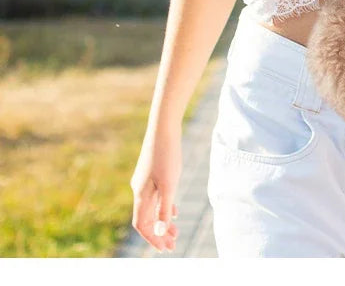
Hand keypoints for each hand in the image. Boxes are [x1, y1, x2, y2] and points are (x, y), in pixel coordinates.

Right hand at [130, 125, 181, 252]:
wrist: (164, 126)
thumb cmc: (167, 154)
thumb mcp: (169, 184)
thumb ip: (163, 209)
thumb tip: (160, 233)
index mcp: (141, 194)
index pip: (142, 225)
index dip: (153, 239)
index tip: (166, 248)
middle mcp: (139, 190)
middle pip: (147, 219)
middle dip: (159, 234)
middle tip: (173, 244)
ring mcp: (145, 181)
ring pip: (152, 208)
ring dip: (162, 222)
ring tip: (176, 233)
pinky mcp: (152, 173)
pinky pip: (156, 197)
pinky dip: (164, 207)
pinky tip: (174, 212)